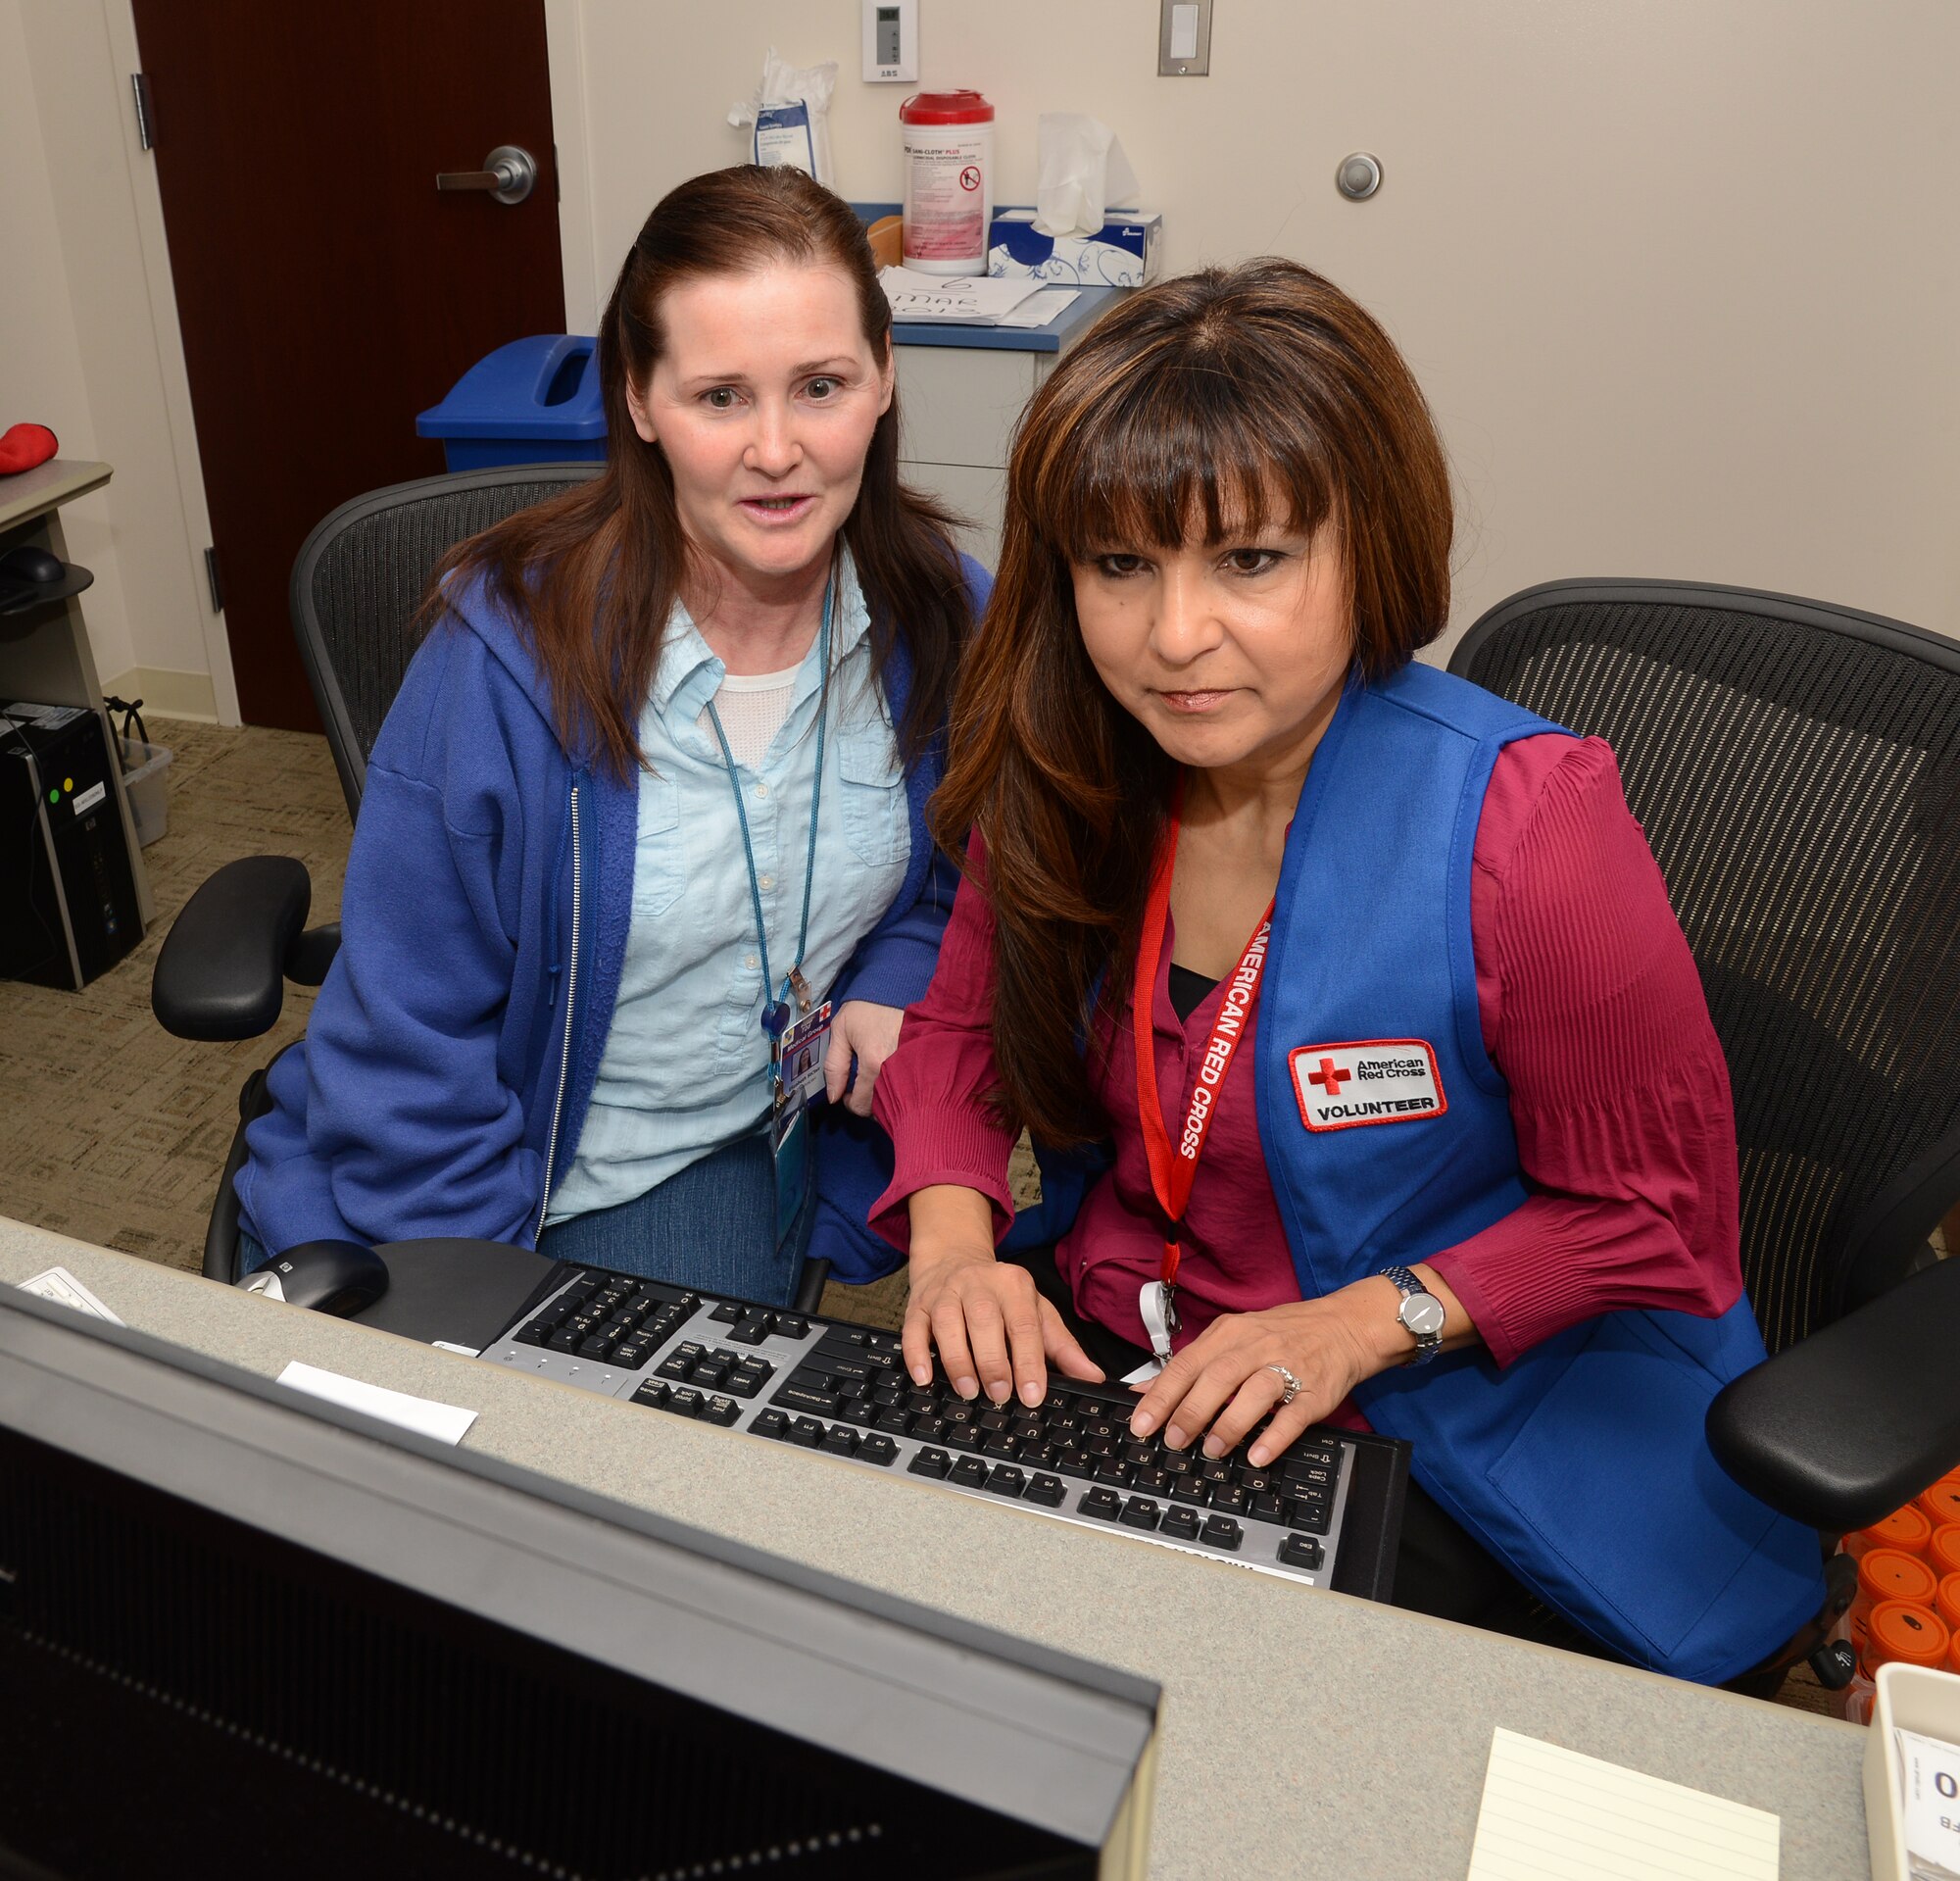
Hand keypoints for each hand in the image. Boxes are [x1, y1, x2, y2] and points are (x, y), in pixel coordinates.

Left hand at [823, 999, 903, 1115]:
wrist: (898, 988)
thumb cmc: (867, 1008)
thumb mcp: (841, 1030)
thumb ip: (834, 1066)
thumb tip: (834, 1097)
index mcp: (873, 1063)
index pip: (862, 1105)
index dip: (851, 1103)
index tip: (848, 1092)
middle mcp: (895, 1070)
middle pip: (882, 1109)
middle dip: (868, 1103)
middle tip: (862, 1088)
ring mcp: (913, 1067)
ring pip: (898, 1102)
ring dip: (885, 1099)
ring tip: (877, 1084)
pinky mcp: (924, 1061)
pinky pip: (911, 1090)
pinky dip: (900, 1091)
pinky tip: (893, 1079)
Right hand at [903, 1241, 1104, 1406]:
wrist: (954, 1258)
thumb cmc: (1000, 1296)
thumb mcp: (1036, 1312)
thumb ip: (1063, 1347)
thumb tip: (1093, 1378)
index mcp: (1014, 1286)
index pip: (1024, 1324)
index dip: (1029, 1361)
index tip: (1033, 1395)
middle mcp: (979, 1284)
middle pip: (985, 1321)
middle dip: (993, 1362)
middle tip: (1000, 1396)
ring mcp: (945, 1292)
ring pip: (948, 1323)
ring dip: (957, 1360)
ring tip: (969, 1391)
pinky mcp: (918, 1304)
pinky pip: (913, 1328)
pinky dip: (916, 1354)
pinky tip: (924, 1378)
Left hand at [1128, 1296, 1378, 1467]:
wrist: (1344, 1326)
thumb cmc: (1280, 1335)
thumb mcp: (1232, 1338)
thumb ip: (1190, 1364)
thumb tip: (1145, 1391)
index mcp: (1230, 1332)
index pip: (1188, 1363)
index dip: (1162, 1395)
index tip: (1141, 1423)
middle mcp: (1256, 1345)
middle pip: (1217, 1376)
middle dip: (1190, 1411)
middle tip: (1173, 1440)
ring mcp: (1288, 1366)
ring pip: (1253, 1392)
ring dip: (1229, 1424)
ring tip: (1211, 1450)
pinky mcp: (1315, 1389)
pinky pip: (1292, 1415)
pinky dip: (1274, 1436)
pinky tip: (1257, 1455)